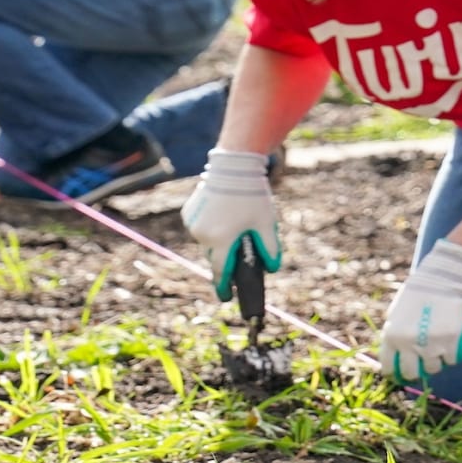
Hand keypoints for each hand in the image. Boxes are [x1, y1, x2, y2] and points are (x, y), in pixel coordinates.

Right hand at [182, 148, 281, 299]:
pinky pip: (199, 227)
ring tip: (233, 225)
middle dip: (225, 256)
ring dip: (218, 240)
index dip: (224, 286)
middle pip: (214, 255)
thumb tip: (272, 268)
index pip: (220, 271)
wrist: (232, 166)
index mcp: (221, 240)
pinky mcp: (188, 212)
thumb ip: (270, 248)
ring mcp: (193, 223)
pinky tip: (222, 216)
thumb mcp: (265, 223)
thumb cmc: (251, 195)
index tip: (226, 297)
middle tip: (239, 248)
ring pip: (206, 241)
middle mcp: (202, 234)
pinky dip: (210, 226)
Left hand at [382, 239, 461, 381]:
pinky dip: (452, 356)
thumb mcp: (397, 313)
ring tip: (439, 352)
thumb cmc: (418, 294)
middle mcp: (409, 343)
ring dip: (436, 363)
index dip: (394, 373)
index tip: (400, 374)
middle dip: (416, 373)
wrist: (443, 279)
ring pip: (433, 368)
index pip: (389, 367)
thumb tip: (394, 355)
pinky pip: (452, 359)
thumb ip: (394, 333)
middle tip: (421, 367)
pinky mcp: (451, 341)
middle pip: (411, 373)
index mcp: (392, 336)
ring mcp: (431, 344)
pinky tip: (452, 346)